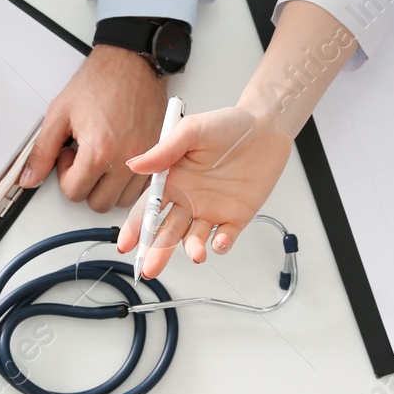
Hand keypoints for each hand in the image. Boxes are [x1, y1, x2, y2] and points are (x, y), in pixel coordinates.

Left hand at [18, 45, 167, 212]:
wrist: (131, 61)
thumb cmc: (100, 81)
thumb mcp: (60, 114)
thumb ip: (42, 151)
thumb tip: (29, 178)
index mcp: (101, 150)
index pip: (74, 192)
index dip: (65, 175)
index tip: (69, 154)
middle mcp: (127, 159)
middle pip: (99, 203)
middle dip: (86, 185)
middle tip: (84, 157)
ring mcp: (146, 158)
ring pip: (121, 200)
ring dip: (107, 186)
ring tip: (101, 157)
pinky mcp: (159, 155)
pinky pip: (141, 187)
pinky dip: (128, 181)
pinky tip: (118, 159)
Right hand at [117, 106, 292, 277]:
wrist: (267, 126)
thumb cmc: (229, 125)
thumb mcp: (192, 131)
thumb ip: (164, 151)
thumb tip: (134, 165)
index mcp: (173, 181)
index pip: (147, 209)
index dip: (135, 228)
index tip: (126, 244)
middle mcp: (189, 199)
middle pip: (167, 232)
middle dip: (157, 251)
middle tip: (149, 268)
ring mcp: (211, 210)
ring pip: (194, 238)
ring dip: (192, 248)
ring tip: (195, 254)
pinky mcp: (236, 217)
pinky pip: (225, 237)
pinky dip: (220, 244)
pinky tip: (217, 244)